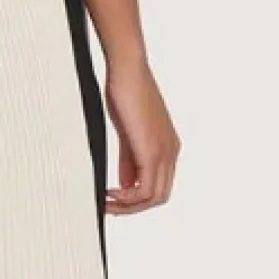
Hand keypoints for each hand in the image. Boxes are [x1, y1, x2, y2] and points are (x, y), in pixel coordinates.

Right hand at [103, 52, 179, 213]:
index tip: (114, 198)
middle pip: (159, 196)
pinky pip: (146, 189)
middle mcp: (171, 151)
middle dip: (133, 207)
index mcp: (168, 146)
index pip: (158, 184)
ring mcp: (165, 152)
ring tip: (107, 202)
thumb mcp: (127, 133)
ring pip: (155, 197)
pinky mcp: (153, 151)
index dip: (137, 198)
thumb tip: (126, 183)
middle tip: (109, 206)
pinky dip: (128, 198)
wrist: (129, 71)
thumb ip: (129, 160)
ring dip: (129, 206)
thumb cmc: (126, 92)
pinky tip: (112, 193)